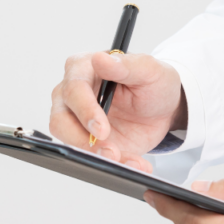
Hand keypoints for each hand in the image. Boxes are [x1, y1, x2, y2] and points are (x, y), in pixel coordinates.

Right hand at [49, 51, 186, 171]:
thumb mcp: (150, 70)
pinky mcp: (84, 141)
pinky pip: (89, 157)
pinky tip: (132, 162)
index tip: (101, 129)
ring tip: (121, 158)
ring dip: (95, 155)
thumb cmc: (153, 83)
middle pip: (60, 120)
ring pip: (68, 141)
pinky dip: (112, 164)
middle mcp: (72, 95)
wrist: (163, 110)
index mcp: (82, 69)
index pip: (73, 89)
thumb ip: (126, 64)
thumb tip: (100, 59)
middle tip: (109, 151)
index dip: (85, 111)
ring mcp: (76, 120)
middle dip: (82, 140)